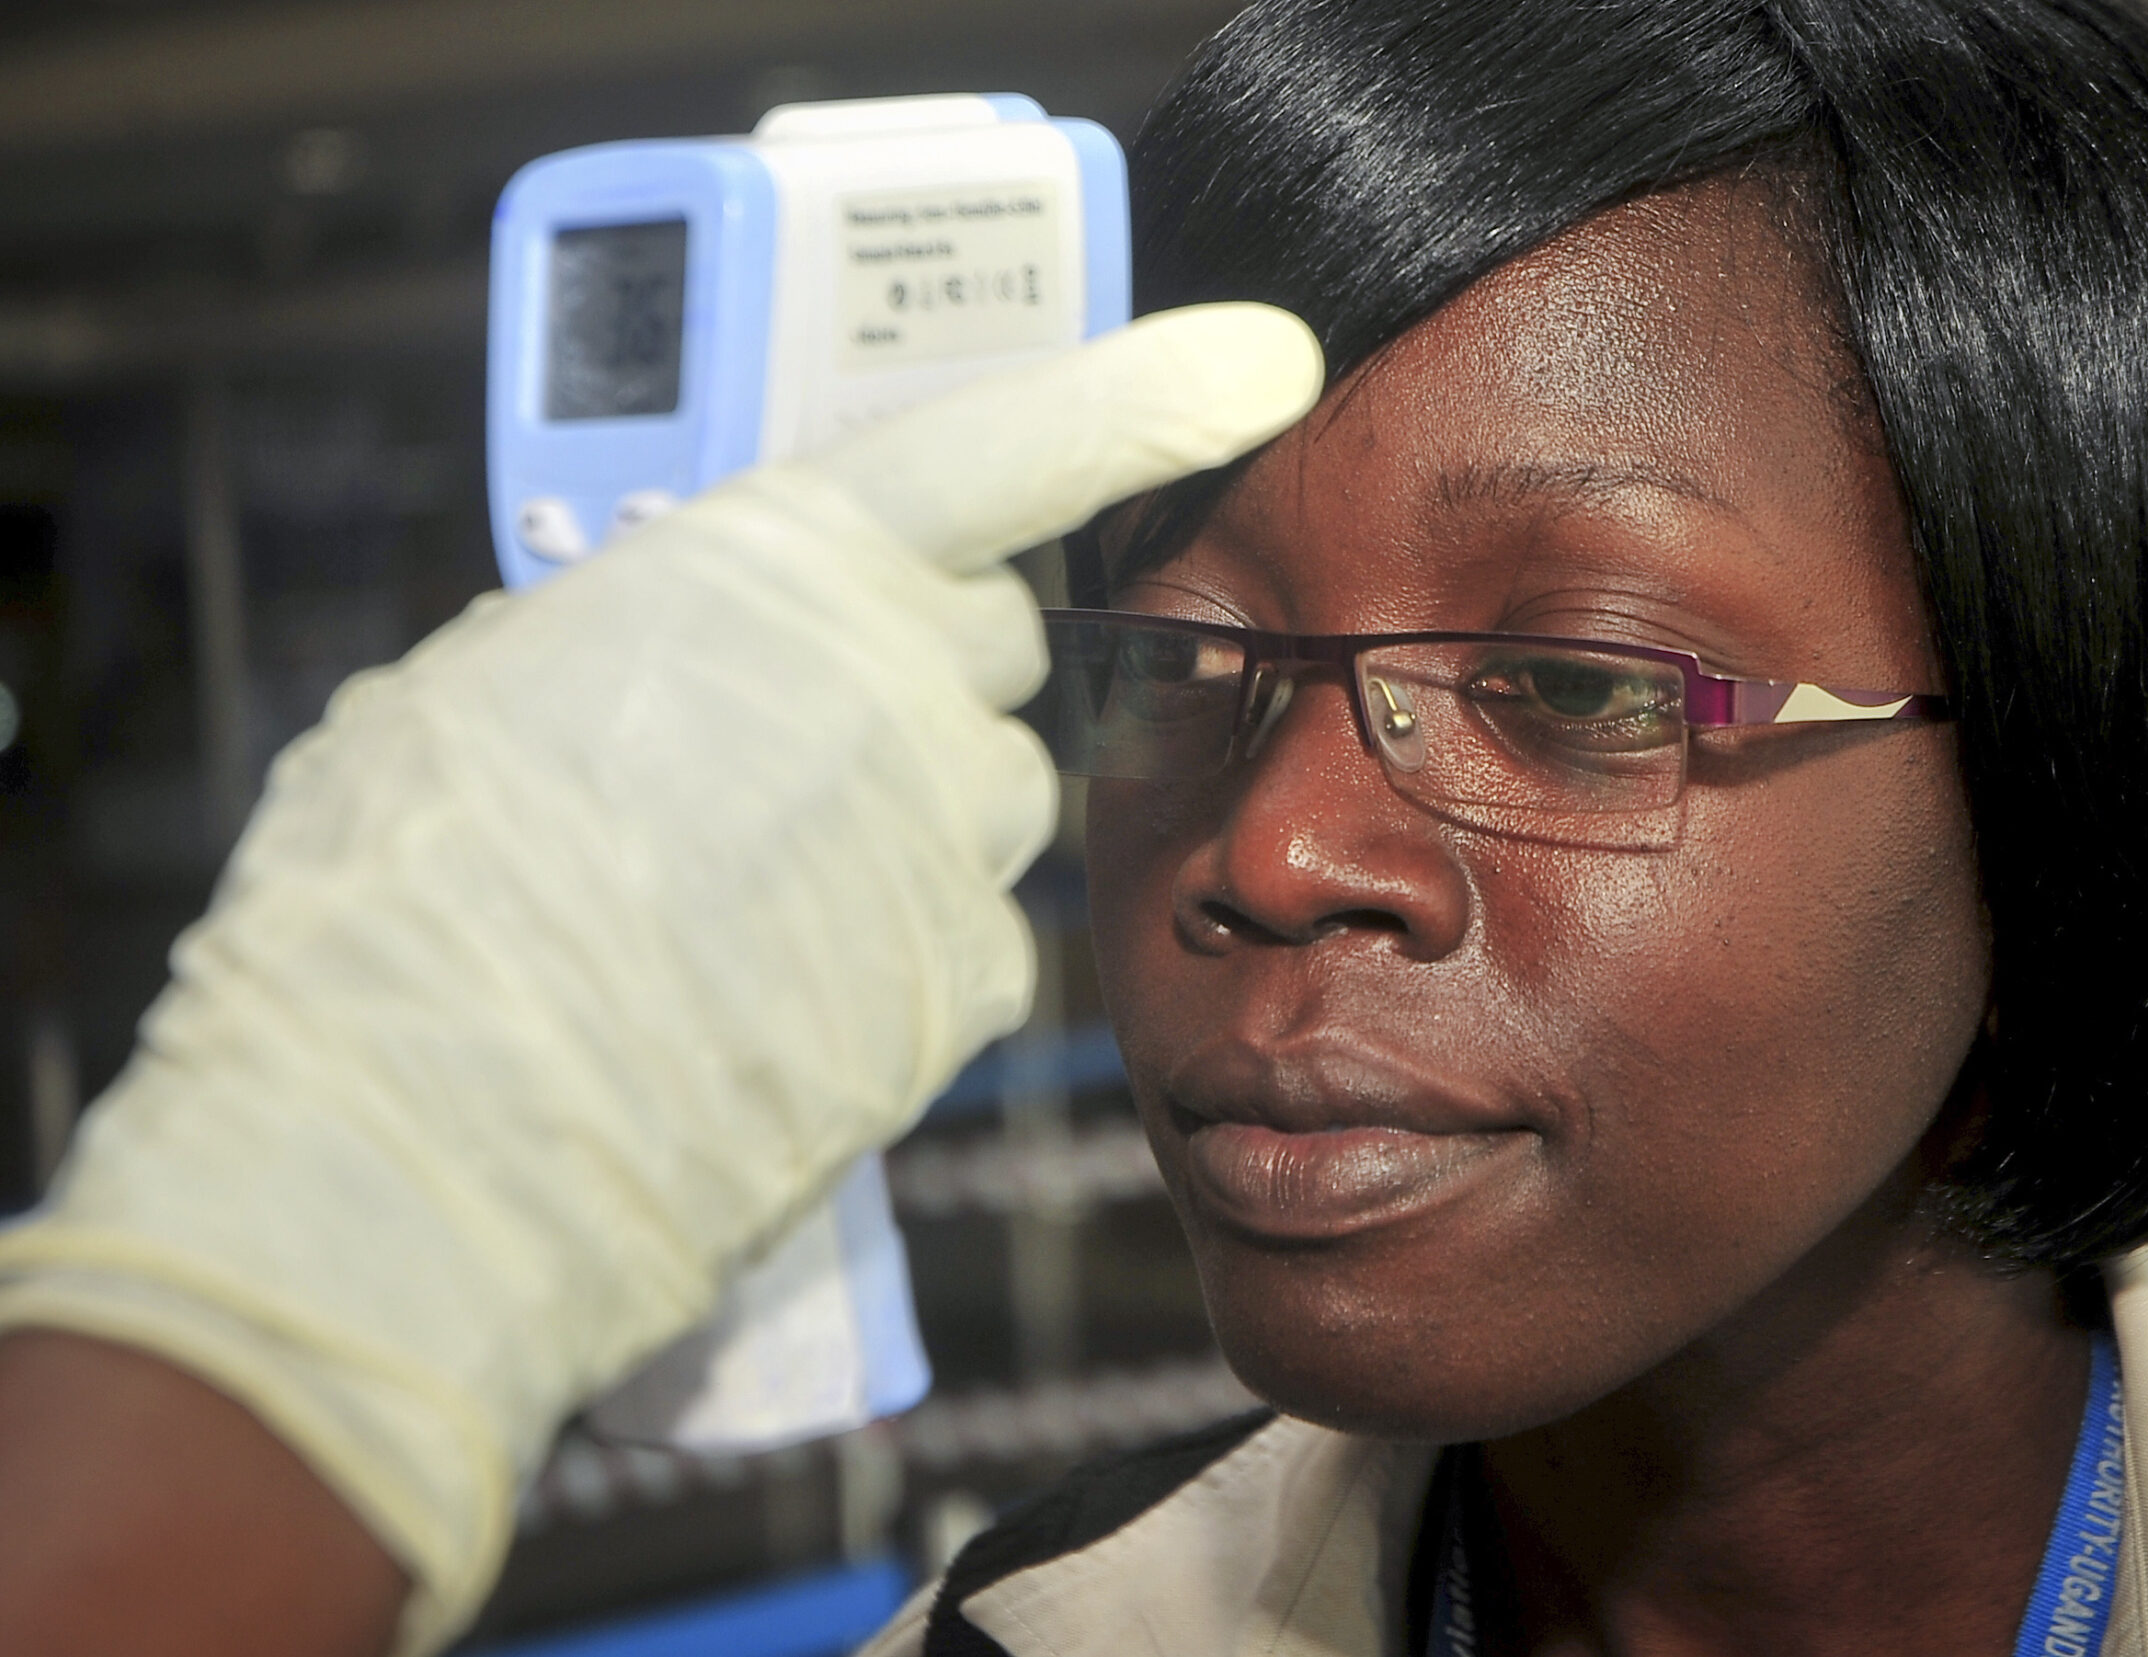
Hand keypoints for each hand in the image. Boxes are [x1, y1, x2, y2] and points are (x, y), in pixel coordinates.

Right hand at [0, 303, 1322, 1653]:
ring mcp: (950, 836)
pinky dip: (896, 956)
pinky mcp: (964, 980)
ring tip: (746, 894)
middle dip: (917, 672)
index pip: (1014, 444)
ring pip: (985, 799)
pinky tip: (774, 993)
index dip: (1147, 392)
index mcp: (785, 559)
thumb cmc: (414, 887)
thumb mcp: (487, 682)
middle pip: (988, 645)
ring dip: (908, 822)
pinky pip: (964, 936)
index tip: (1266, 361)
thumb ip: (626, 635)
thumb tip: (647, 657)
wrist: (427, 1122)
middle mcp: (904, 679)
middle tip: (791, 739)